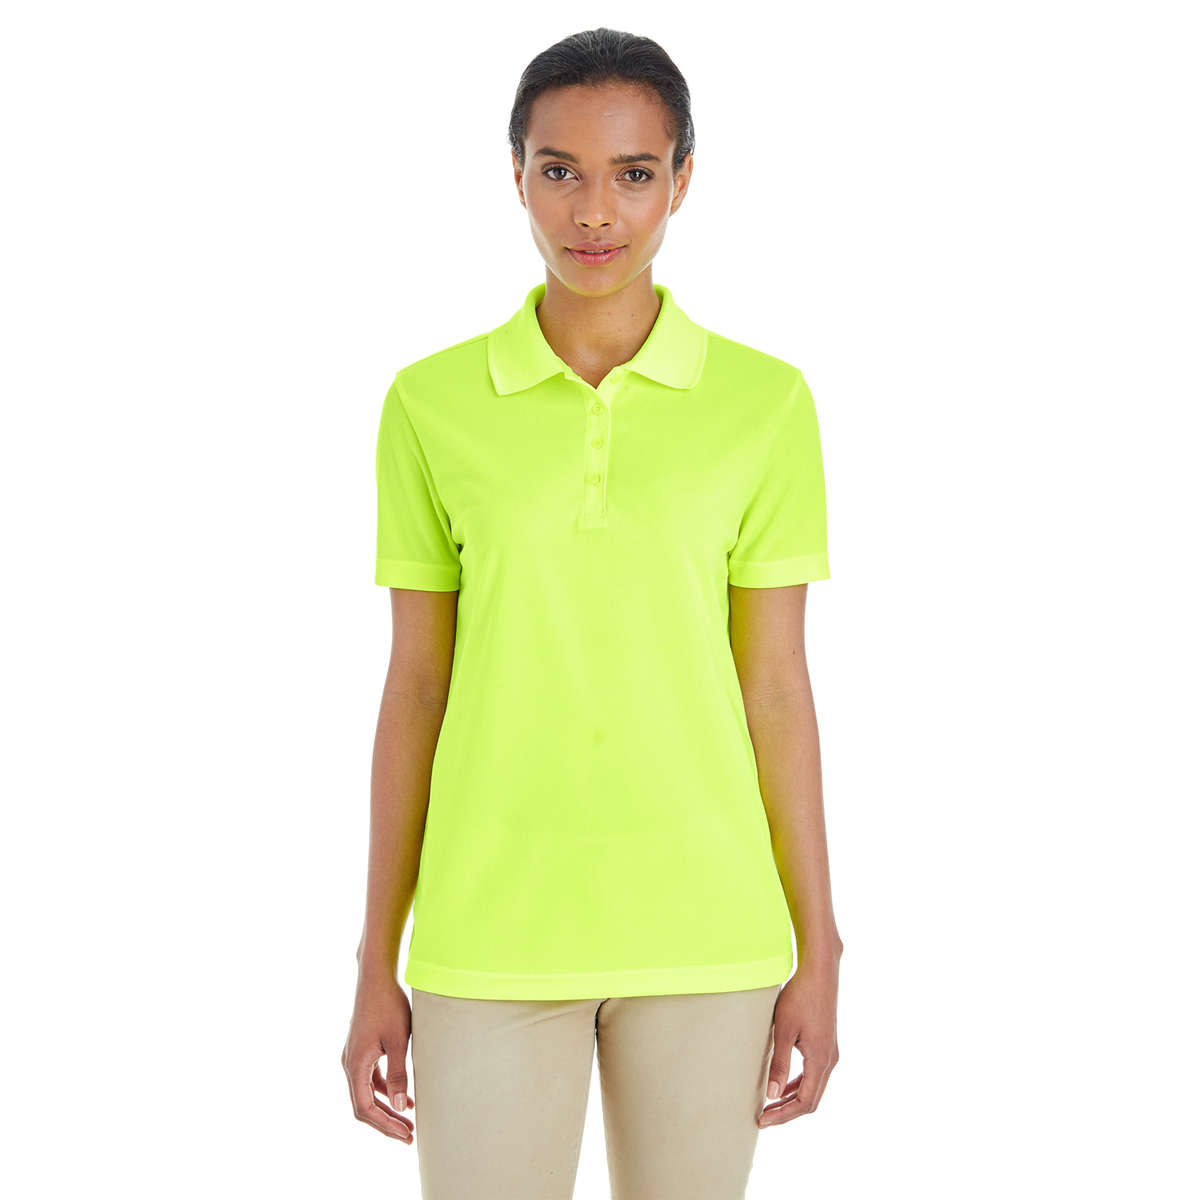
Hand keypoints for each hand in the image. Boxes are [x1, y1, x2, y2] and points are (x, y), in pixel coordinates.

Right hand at [342, 971, 415, 1141]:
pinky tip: (403, 1095)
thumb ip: (399, 1074)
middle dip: (386, 1122)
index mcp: (355, 1065)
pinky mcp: (361, 1049)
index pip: (365, 1108)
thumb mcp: (398, 1041)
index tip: (405, 1134)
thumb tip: (402, 1106)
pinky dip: (384, 1090)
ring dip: (385, 1108)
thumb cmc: (388, 1005)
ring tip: (408, 1120)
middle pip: (363, 1105)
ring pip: (366, 1093)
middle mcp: (349, 1064)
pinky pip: (370, 1079)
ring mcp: (354, 1056)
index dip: (385, 1125)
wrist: (376, 977)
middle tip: (409, 1135)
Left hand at [758, 949, 840, 1127]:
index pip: (805, 1102)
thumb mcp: (784, 1030)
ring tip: (770, 1105)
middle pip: (811, 1100)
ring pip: (813, 1087)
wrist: (819, 973)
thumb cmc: (800, 997)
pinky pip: (814, 1074)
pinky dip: (798, 1084)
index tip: (762, 1121)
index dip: (783, 1115)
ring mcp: (830, 1052)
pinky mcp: (826, 1044)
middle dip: (787, 1111)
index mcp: (821, 1060)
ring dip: (792, 1099)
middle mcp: (830, 1060)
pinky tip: (783, 1083)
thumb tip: (772, 1095)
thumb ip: (779, 1063)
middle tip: (764, 1118)